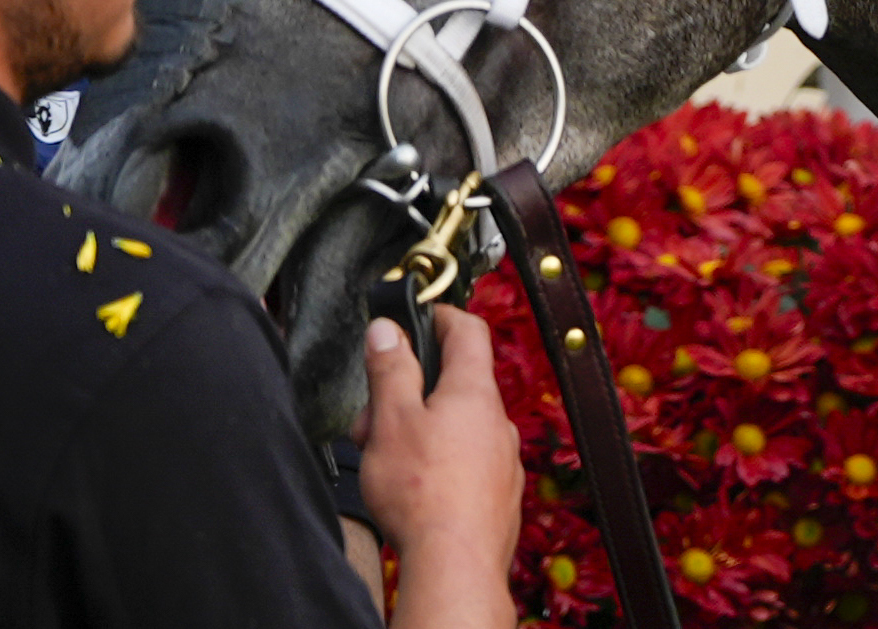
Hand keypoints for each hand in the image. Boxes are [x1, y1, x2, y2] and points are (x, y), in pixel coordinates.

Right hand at [359, 309, 522, 628]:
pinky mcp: (499, 493)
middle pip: (455, 384)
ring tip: (386, 460)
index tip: (420, 316)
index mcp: (474, 391)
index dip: (442, 316)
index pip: (468, 330)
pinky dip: (441, 463)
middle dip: (411, 392)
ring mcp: (503, 458)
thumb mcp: (391, 419)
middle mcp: (497, 420)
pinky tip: (416, 488)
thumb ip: (390, 370)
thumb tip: (387, 330)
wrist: (456, 562)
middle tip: (374, 418)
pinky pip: (468, 462)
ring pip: (459, 427)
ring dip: (421, 431)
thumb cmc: (423, 492)